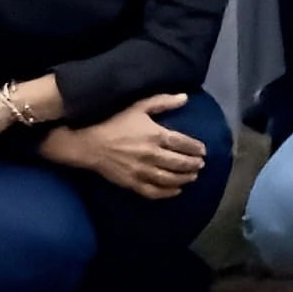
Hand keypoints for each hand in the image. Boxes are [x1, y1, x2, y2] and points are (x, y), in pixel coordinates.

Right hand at [61, 97, 213, 201]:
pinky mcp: (132, 183)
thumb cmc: (114, 122)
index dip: (196, 148)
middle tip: (201, 164)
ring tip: (193, 176)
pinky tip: (176, 190)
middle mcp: (151, 155)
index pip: (183, 144)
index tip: (203, 150)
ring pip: (170, 179)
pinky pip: (154, 191)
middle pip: (179, 163)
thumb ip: (163, 102)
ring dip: (184, 179)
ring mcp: (142, 171)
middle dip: (193, 164)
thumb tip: (185, 98)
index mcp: (155, 135)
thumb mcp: (138, 106)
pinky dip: (168, 193)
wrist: (88, 143)